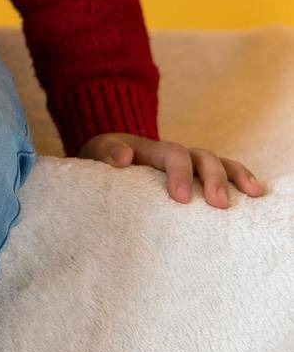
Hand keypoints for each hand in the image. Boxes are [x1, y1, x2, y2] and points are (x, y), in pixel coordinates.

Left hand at [78, 132, 266, 207]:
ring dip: (233, 176)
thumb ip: (106, 153)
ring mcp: (187, 163)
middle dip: (211, 177)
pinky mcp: (196, 175)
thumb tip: (123, 157)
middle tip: (217, 202)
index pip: (170, 154)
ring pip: (216, 161)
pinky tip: (255, 192)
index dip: (178, 173)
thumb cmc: (103, 159)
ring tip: (250, 194)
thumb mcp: (96, 153)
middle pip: (199, 156)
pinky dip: (239, 177)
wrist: (108, 154)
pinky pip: (223, 171)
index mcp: (150, 148)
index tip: (181, 198)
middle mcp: (174, 152)